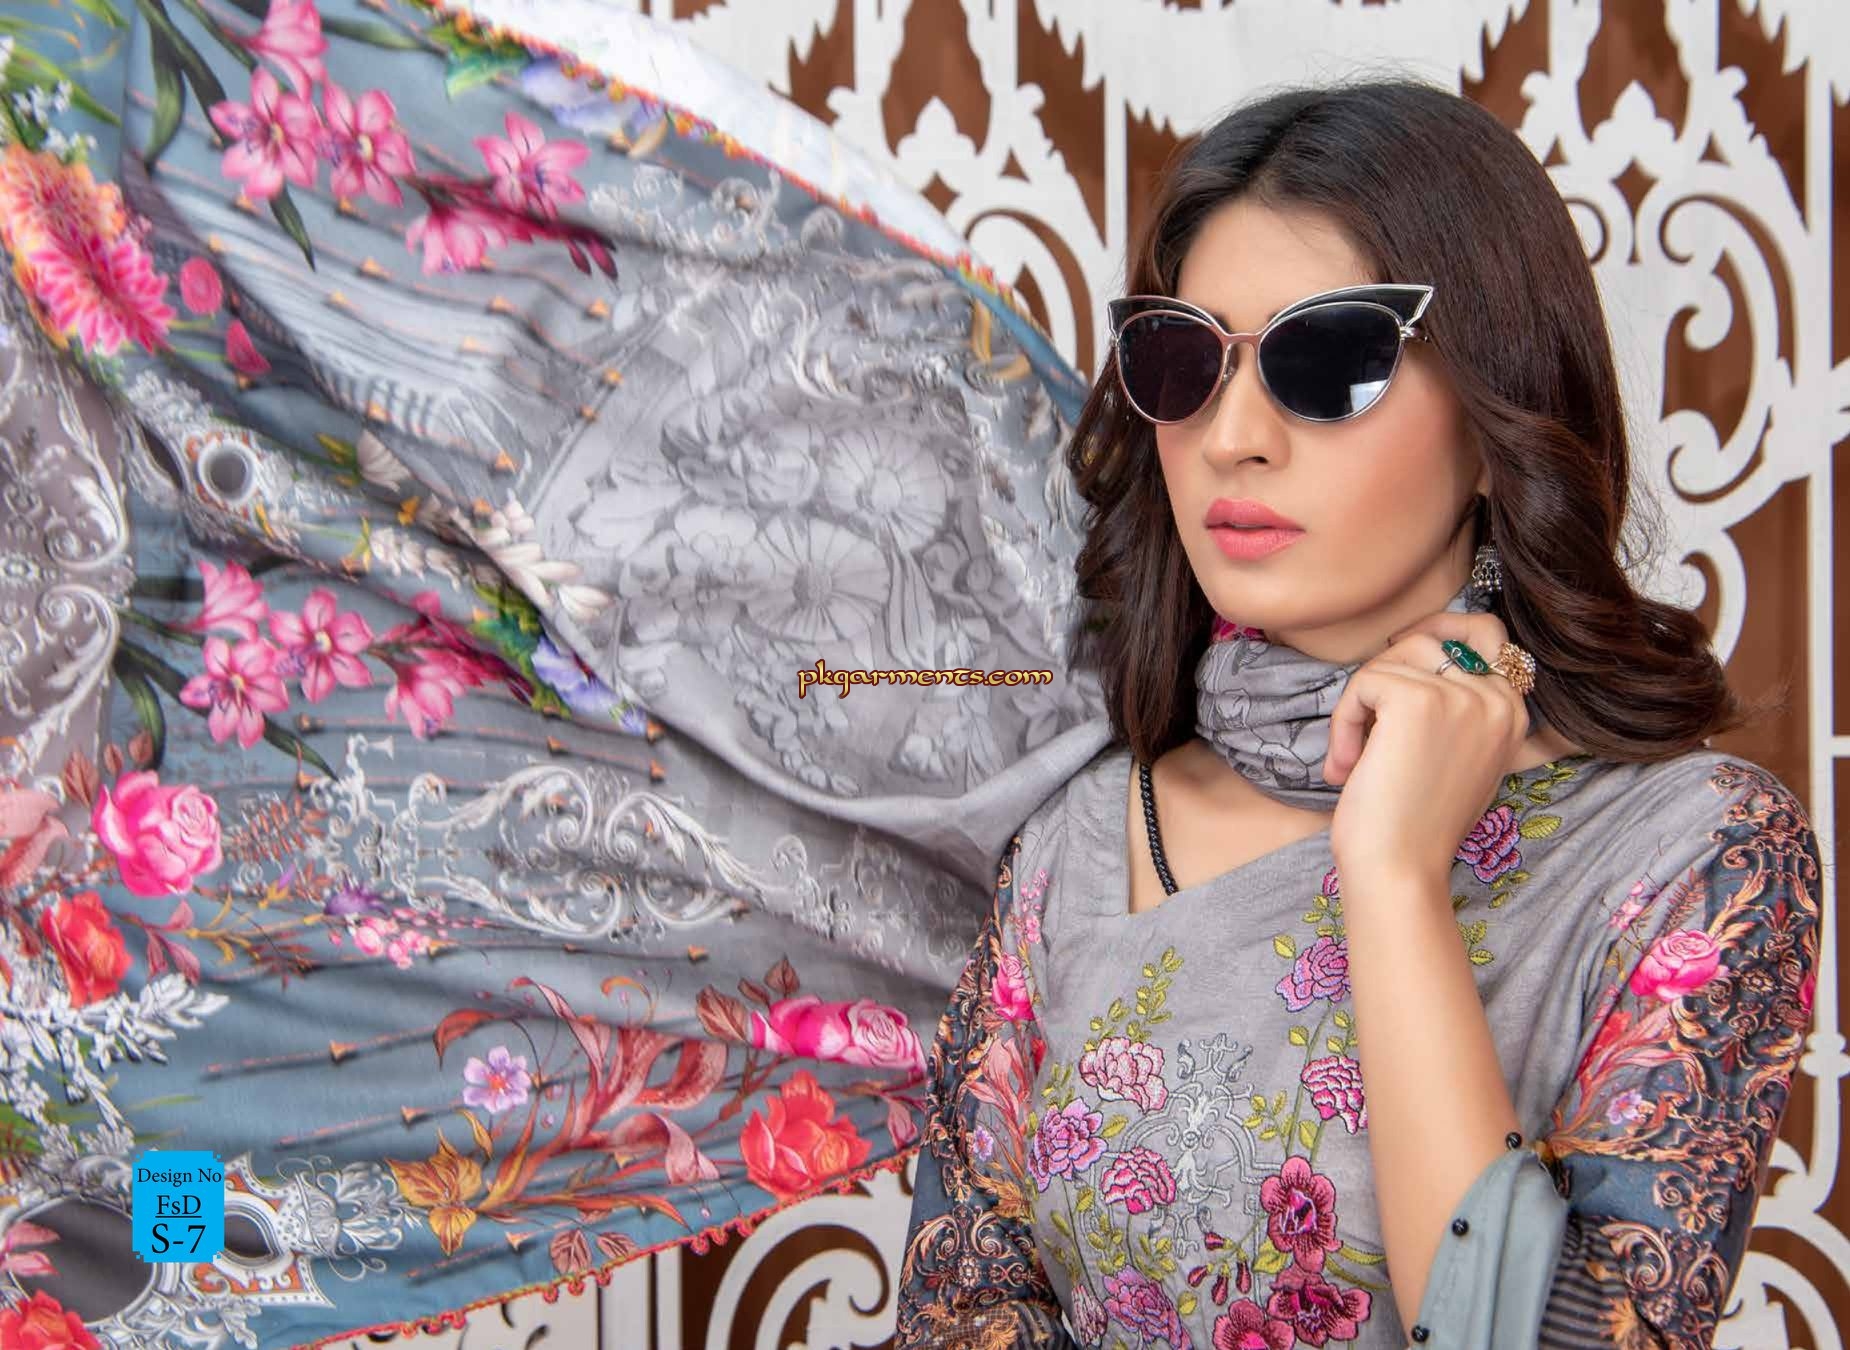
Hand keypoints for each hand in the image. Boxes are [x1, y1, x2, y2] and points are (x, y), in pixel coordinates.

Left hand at [1321, 610, 1530, 895]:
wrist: (1400, 869)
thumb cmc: (1416, 824)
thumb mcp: (1457, 757)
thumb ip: (1455, 709)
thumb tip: (1413, 649)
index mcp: (1512, 712)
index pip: (1485, 632)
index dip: (1433, 634)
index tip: (1392, 657)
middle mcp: (1497, 699)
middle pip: (1428, 640)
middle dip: (1384, 672)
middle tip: (1362, 721)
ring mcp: (1461, 697)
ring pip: (1391, 660)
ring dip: (1359, 706)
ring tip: (1352, 758)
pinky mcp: (1417, 701)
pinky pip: (1364, 682)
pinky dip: (1344, 722)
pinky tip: (1346, 767)